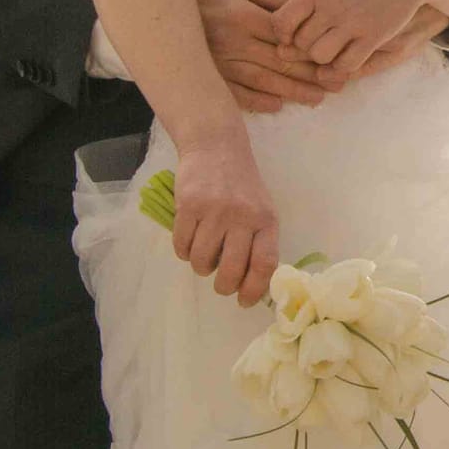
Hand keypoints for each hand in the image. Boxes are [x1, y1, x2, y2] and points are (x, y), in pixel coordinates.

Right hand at [171, 125, 279, 307]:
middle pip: (231, 270)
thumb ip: (260, 241)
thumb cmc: (241, 185)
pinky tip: (190, 240)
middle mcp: (242, 217)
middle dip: (223, 287)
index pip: (265, 264)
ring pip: (202, 262)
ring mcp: (214, 211)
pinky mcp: (188, 206)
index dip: (254, 290)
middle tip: (221, 285)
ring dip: (201, 267)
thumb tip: (252, 284)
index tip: (244, 301)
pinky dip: (184, 251)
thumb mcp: (262, 209)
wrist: (215, 147)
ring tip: (204, 256)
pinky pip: (182, 246)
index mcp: (266, 220)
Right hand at [195, 0, 336, 116]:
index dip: (311, 48)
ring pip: (263, 81)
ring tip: (317, 98)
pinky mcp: (211, 77)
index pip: (285, 36)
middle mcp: (234, 43)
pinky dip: (256, 102)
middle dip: (311, 75)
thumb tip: (300, 5)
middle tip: (338, 85)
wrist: (164, 10)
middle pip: (279, 62)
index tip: (335, 56)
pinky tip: (277, 106)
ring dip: (292, 91)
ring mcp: (221, 63)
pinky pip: (235, 93)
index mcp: (244, 16)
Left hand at [273, 0, 448, 76]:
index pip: (283, 21)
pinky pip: (347, 64)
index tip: (291, 32)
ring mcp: (354, 24)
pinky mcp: (374, 37)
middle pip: (300, 42)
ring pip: (321, 56)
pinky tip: (347, 56)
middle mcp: (332, 8)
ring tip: (331, 48)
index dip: (282, 32)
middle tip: (316, 40)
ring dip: (323, 57)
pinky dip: (343, 66)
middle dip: (304, 45)